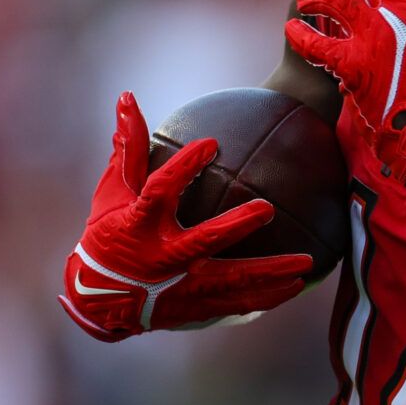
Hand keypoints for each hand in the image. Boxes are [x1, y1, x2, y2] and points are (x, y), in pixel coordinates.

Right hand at [59, 93, 311, 341]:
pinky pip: (235, 304)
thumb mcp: (113, 192)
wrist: (98, 299)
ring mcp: (180, 286)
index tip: (211, 143)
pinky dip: (266, 297)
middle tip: (268, 209)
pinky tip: (296, 287)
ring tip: (306, 264)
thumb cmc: (109, 235)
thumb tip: (127, 97)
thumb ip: (128, 148)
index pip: (160, 190)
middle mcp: (161, 257)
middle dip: (235, 226)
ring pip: (230, 281)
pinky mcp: (193, 307)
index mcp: (139, 224)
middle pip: (203, 240)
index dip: (183, 167)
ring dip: (269, 273)